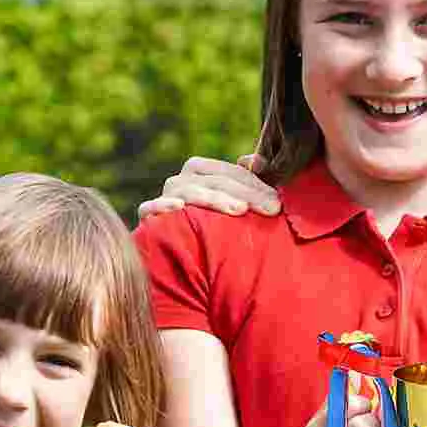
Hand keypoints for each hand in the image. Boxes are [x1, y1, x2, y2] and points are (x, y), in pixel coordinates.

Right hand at [137, 153, 279, 219]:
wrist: (186, 266)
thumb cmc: (218, 233)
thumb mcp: (239, 207)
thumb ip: (250, 183)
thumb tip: (252, 160)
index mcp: (201, 173)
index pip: (229, 172)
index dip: (255, 184)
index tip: (279, 201)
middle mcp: (181, 182)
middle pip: (213, 180)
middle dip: (245, 193)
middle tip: (272, 209)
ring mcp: (164, 199)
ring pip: (187, 191)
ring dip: (213, 198)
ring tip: (239, 210)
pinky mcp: (148, 218)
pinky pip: (149, 209)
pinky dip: (162, 206)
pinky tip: (178, 207)